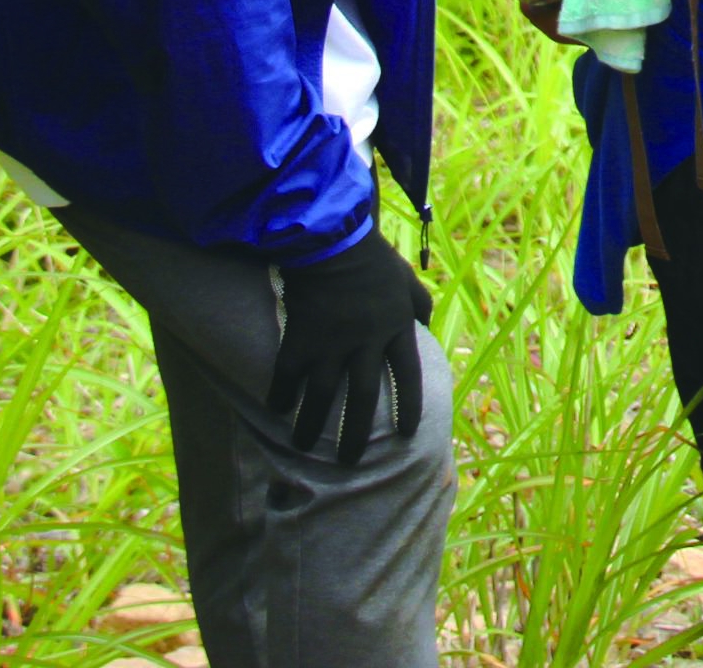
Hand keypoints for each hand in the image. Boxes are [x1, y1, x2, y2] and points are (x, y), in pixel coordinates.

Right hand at [268, 231, 431, 465]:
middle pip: (364, 399)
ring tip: (304, 448)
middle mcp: (365, 343)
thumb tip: (426, 325)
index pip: (408, 377)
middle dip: (357, 434)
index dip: (409, 406)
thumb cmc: (372, 259)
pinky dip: (281, 395)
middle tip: (351, 462)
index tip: (408, 434)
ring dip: (313, 426)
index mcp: (395, 329)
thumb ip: (418, 304)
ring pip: (323, 397)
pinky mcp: (300, 339)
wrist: (331, 239)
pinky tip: (277, 411)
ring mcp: (331, 344)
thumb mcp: (406, 280)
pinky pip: (288, 375)